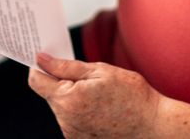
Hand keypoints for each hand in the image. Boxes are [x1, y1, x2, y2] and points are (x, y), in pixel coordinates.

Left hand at [28, 53, 161, 138]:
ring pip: (61, 107)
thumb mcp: (99, 70)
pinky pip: (71, 119)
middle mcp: (65, 120)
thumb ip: (66, 66)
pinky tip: (99, 108)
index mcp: (68, 99)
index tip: (46, 59)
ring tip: (98, 95)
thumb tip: (41, 60)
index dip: (39, 67)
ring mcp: (71, 133)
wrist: (153, 126)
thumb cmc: (131, 95)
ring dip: (72, 97)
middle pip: (50, 94)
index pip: (36, 80)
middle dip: (62, 82)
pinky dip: (80, 111)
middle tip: (87, 77)